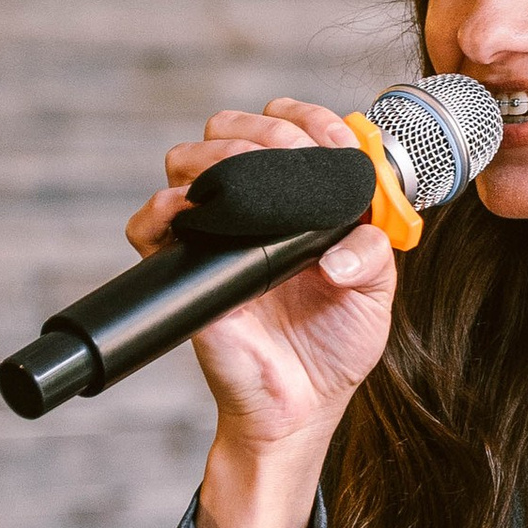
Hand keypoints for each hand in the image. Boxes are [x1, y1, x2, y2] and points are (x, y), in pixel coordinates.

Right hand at [127, 100, 395, 527]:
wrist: (296, 409)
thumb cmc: (334, 349)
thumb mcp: (375, 296)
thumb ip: (372, 255)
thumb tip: (333, 255)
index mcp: (307, 203)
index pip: (298, 129)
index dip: (307, 117)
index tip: (319, 131)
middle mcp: (260, 209)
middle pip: (236, 130)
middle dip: (257, 129)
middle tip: (280, 158)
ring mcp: (219, 233)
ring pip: (189, 160)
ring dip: (210, 155)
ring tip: (231, 179)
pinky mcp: (186, 266)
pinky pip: (152, 225)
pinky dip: (160, 210)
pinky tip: (184, 214)